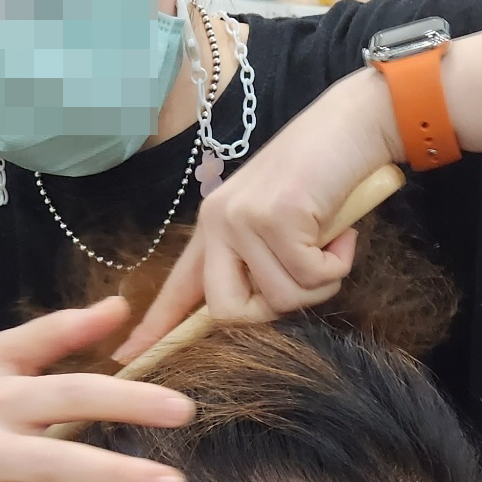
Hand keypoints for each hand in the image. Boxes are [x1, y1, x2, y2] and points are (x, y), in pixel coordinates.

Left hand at [114, 69, 401, 362]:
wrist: (355, 122)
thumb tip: (261, 309)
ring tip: (330, 241)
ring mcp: (244, 219)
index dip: (155, 329)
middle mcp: (219, 222)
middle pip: (227, 313)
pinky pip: (311, 278)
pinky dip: (337, 264)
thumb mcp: (279, 223)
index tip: (126, 358)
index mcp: (213, 225)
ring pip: (281, 300)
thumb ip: (260, 262)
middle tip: (304, 276)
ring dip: (319, 281)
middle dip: (272, 310)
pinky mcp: (277, 217)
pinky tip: (341, 231)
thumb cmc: (325, 176)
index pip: (178, 287)